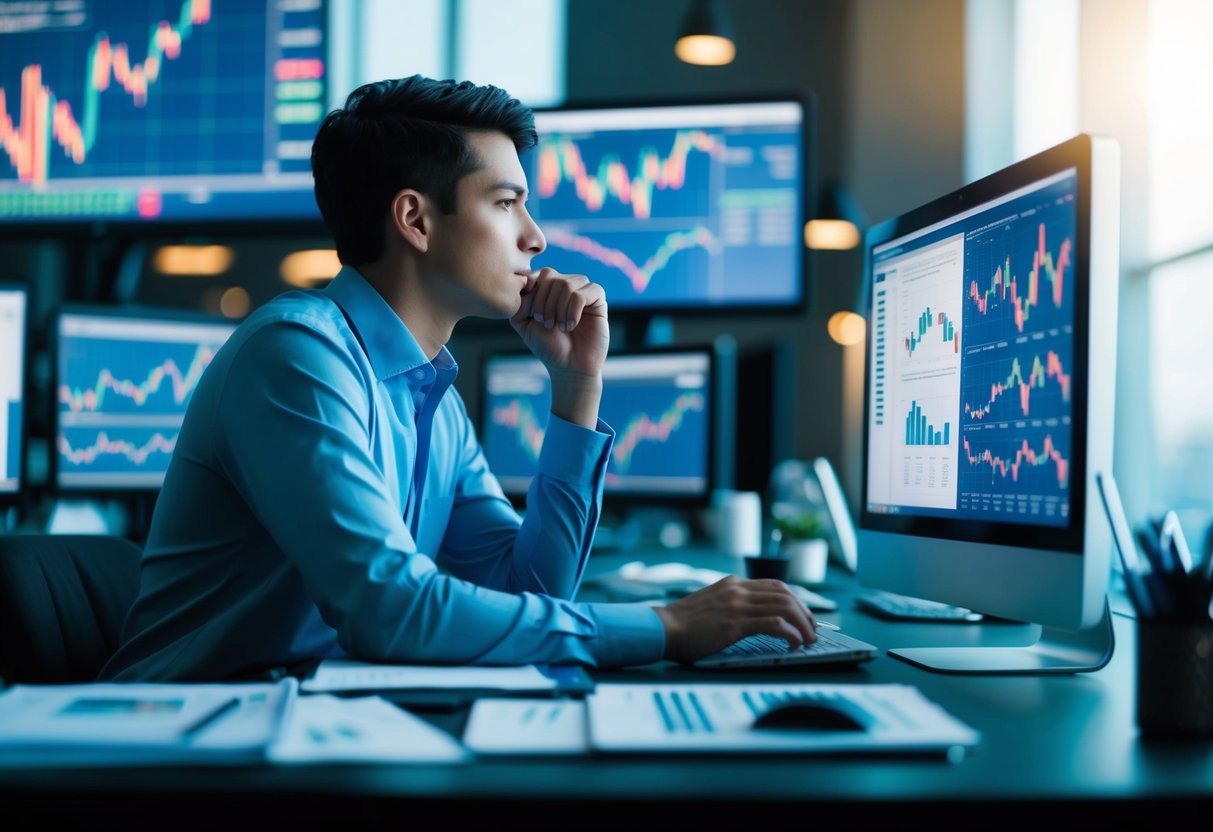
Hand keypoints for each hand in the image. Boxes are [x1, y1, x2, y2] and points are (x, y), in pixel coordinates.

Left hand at [511, 268, 608, 426]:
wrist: (569, 366)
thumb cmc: (547, 345)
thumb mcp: (522, 321)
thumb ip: (519, 299)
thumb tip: (526, 279)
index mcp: (547, 286)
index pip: (535, 274)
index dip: (532, 295)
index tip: (532, 316)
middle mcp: (565, 282)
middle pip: (550, 275)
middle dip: (544, 303)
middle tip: (547, 324)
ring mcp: (582, 288)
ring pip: (566, 284)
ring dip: (558, 309)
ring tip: (559, 327)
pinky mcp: (598, 298)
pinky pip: (581, 294)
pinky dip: (572, 312)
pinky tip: (571, 325)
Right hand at [653, 576, 817, 663]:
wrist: (663, 629)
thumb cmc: (683, 624)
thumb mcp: (712, 605)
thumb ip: (732, 605)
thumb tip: (755, 619)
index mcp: (733, 583)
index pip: (775, 585)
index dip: (795, 601)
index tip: (803, 616)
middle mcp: (738, 589)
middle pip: (785, 594)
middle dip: (804, 612)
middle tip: (812, 629)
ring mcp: (737, 604)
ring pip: (784, 608)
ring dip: (803, 625)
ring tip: (808, 640)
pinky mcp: (736, 623)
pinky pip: (774, 624)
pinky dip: (791, 634)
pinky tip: (794, 644)